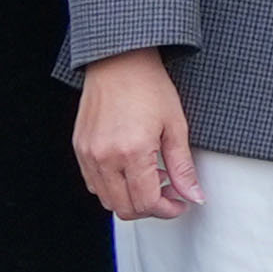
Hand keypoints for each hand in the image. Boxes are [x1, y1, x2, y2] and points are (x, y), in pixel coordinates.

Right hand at [75, 51, 200, 220]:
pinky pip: (93, 183)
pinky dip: (112, 187)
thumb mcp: (175, 126)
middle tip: (168, 193)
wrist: (119, 61)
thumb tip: (193, 195)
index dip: (167, 210)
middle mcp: (105, 157)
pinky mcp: (79, 149)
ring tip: (151, 177)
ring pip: (106, 200)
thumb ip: (183, 167)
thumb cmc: (149, 87)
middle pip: (124, 208)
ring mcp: (88, 154)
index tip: (180, 203)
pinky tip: (130, 170)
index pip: (146, 203)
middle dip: (150, 208)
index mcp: (132, 152)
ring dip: (130, 198)